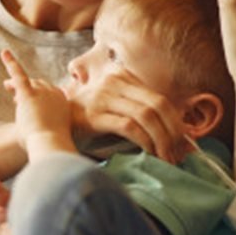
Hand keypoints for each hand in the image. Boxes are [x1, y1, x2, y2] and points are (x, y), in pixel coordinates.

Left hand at [0, 49, 75, 157]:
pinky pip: (19, 74)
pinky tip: (4, 53)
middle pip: (38, 85)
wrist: (50, 143)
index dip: (38, 98)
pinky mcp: (28, 93)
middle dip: (27, 90)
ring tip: (7, 85)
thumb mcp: (53, 136)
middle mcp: (54, 93)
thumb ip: (47, 131)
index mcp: (62, 103)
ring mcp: (42, 92)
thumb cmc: (49, 145)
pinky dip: (11, 63)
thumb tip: (42, 140)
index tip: (30, 107)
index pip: (49, 94)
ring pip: (27, 82)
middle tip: (15, 97)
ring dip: (16, 84)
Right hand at [66, 70, 188, 163]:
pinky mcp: (94, 114)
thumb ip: (139, 112)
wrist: (50, 122)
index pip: (159, 98)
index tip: (186, 143)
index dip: (177, 122)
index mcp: (122, 76)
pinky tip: (149, 153)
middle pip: (157, 105)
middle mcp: (114, 82)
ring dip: (162, 140)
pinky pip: (129, 126)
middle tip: (180, 153)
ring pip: (146, 115)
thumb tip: (179, 136)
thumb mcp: (114, 106)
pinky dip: (145, 141)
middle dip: (174, 132)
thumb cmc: (86, 118)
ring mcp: (103, 97)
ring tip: (167, 158)